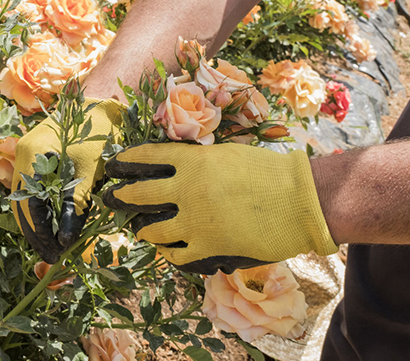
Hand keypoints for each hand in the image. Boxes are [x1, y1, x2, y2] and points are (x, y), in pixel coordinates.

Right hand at [11, 98, 125, 263]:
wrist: (102, 105)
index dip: (40, 231)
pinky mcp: (35, 158)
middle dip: (36, 232)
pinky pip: (31, 189)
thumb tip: (66, 239)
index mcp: (32, 154)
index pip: (29, 203)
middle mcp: (22, 154)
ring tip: (53, 245)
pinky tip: (53, 224)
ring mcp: (26, 155)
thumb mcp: (88, 172)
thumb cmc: (98, 134)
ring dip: (37, 223)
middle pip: (21, 203)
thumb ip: (75, 205)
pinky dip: (40, 208)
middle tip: (52, 256)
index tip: (54, 252)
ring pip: (24, 198)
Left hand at [102, 142, 337, 273]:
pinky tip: (166, 250)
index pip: (146, 158)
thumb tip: (178, 165)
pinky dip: (168, 252)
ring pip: (151, 229)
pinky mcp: (207, 247)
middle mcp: (186, 190)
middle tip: (111, 196)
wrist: (299, 200)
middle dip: (119, 196)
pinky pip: (176, 255)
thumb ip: (198, 161)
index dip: (125, 161)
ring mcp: (194, 221)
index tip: (113, 164)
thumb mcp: (227, 154)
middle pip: (139, 194)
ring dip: (141, 228)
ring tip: (138, 228)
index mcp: (192, 161)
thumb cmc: (269, 171)